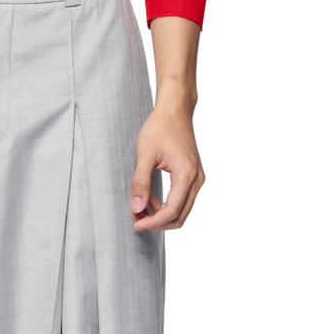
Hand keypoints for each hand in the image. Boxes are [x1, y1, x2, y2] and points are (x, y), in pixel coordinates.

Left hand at [131, 13, 204, 230]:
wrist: (175, 110)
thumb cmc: (160, 127)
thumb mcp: (144, 155)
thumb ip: (140, 183)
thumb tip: (136, 208)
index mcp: (186, 174)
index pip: (172, 211)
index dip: (153, 222)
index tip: (135, 223)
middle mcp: (197, 179)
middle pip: (180, 216)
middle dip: (157, 222)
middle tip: (135, 218)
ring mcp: (197, 178)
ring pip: (182, 210)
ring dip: (161, 215)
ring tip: (139, 208)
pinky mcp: (193, 175)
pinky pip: (182, 199)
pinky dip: (166, 205)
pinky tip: (149, 198)